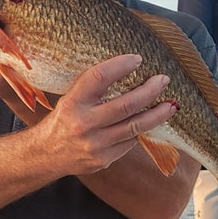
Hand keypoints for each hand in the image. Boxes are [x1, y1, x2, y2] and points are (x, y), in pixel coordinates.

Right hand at [38, 54, 175, 175]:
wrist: (47, 155)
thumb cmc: (63, 120)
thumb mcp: (71, 98)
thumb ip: (93, 89)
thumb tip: (129, 70)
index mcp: (73, 102)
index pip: (99, 78)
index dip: (120, 66)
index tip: (137, 59)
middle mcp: (83, 123)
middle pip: (125, 105)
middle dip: (150, 91)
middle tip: (164, 80)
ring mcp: (95, 144)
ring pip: (135, 126)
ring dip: (157, 114)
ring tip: (171, 105)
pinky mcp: (104, 159)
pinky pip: (130, 142)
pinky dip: (141, 130)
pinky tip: (151, 122)